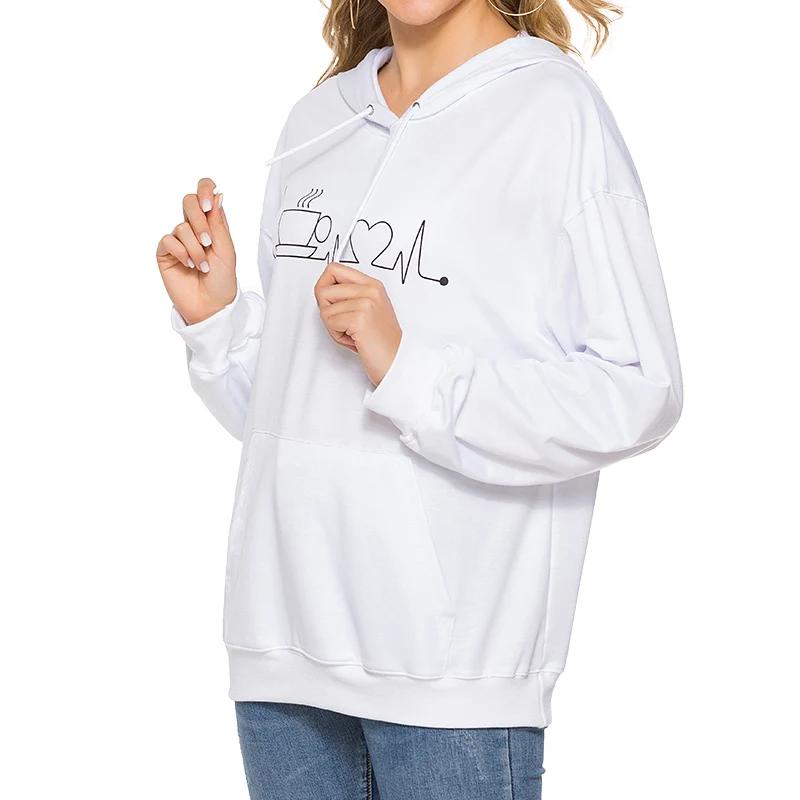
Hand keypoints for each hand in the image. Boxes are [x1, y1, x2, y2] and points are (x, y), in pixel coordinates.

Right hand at [155, 177, 236, 325]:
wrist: (212, 305)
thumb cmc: (222, 280)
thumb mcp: (226, 250)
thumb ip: (219, 223)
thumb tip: (217, 194)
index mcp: (212, 224)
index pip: (205, 193)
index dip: (205, 190)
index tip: (210, 205)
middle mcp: (194, 228)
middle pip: (188, 201)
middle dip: (199, 221)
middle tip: (208, 241)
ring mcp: (178, 239)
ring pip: (182, 227)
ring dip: (195, 248)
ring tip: (203, 265)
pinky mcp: (165, 252)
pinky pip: (169, 241)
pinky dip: (182, 253)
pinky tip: (189, 266)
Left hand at [314, 262, 402, 385]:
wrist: (395, 361)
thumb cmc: (381, 342)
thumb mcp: (368, 310)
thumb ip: (349, 296)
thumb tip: (322, 290)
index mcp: (372, 285)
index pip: (333, 269)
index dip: (324, 287)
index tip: (332, 302)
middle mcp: (370, 290)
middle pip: (323, 289)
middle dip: (327, 310)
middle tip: (344, 323)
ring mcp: (366, 303)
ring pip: (324, 309)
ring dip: (333, 326)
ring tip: (352, 333)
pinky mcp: (359, 318)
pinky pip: (330, 323)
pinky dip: (337, 335)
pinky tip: (354, 339)